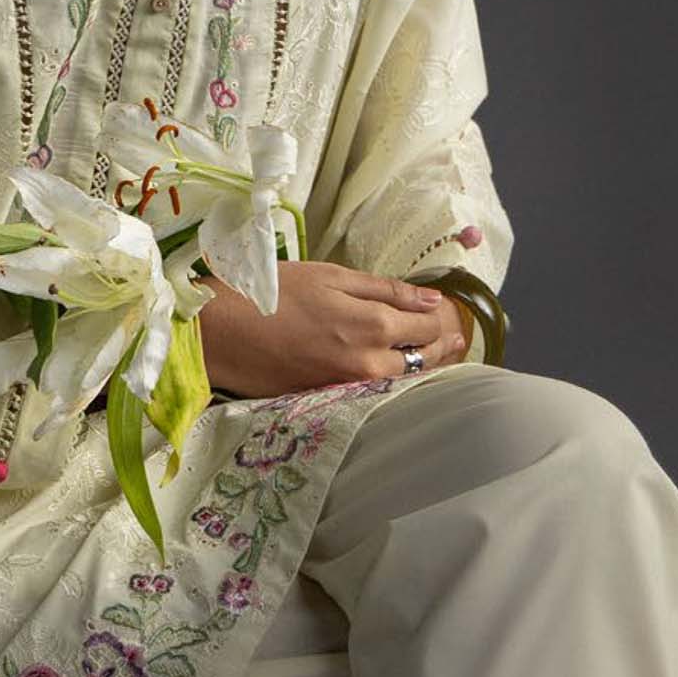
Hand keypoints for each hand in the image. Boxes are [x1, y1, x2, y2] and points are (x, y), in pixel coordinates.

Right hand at [198, 260, 470, 397]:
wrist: (220, 332)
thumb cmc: (271, 291)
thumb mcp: (329, 276)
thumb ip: (383, 289)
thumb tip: (431, 301)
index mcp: (371, 324)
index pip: (427, 328)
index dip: (444, 320)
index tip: (450, 314)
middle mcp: (368, 362)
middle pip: (423, 359)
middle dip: (444, 346)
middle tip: (457, 336)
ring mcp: (350, 386)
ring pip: (404, 380)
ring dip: (425, 366)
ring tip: (437, 354)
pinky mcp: (331, 400)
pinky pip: (377, 392)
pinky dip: (394, 380)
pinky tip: (396, 369)